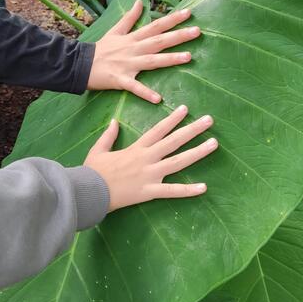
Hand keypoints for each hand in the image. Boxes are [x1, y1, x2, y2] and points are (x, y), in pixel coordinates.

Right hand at [84, 104, 216, 211]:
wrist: (88, 192)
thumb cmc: (93, 172)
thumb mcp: (98, 149)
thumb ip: (109, 135)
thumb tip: (115, 121)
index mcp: (136, 148)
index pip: (158, 130)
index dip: (173, 119)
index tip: (186, 109)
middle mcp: (147, 159)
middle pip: (174, 141)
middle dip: (192, 129)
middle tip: (209, 120)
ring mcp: (150, 175)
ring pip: (178, 162)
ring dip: (198, 152)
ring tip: (214, 143)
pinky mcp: (149, 192)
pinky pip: (172, 192)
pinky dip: (188, 190)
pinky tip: (204, 187)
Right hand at [87, 0, 199, 102]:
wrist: (79, 65)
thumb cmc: (99, 49)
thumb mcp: (114, 30)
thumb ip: (130, 17)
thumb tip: (140, 1)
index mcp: (132, 38)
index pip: (155, 26)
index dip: (172, 19)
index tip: (189, 13)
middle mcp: (133, 49)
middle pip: (158, 41)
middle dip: (178, 36)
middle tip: (197, 31)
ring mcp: (127, 64)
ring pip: (151, 61)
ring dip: (169, 59)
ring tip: (188, 57)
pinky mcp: (120, 80)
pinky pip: (134, 87)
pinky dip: (145, 93)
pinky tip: (158, 99)